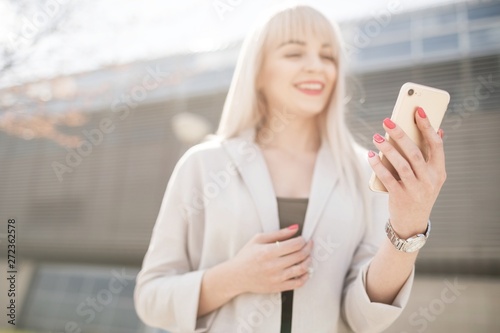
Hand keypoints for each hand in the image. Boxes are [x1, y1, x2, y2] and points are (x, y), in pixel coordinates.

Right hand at [230, 225, 312, 294]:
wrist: (236, 276)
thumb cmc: (246, 256)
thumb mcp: (259, 239)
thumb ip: (279, 233)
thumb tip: (295, 228)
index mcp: (268, 251)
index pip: (295, 245)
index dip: (303, 240)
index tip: (303, 239)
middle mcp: (273, 265)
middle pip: (300, 255)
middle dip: (308, 248)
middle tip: (309, 245)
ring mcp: (276, 278)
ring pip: (301, 269)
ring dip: (308, 261)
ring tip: (308, 256)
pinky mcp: (277, 287)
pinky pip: (297, 284)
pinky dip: (305, 277)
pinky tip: (305, 270)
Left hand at [368, 107, 446, 238]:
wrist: (411, 222)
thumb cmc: (419, 192)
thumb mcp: (430, 176)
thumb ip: (432, 155)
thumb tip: (438, 129)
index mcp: (439, 171)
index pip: (436, 144)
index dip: (427, 126)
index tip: (418, 110)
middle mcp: (430, 180)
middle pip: (415, 152)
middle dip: (400, 134)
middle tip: (387, 121)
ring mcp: (416, 190)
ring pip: (401, 165)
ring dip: (387, 149)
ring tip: (376, 136)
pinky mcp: (400, 197)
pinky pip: (387, 178)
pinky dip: (378, 166)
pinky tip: (370, 155)